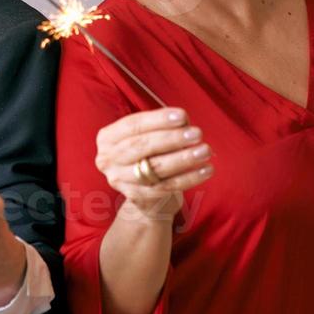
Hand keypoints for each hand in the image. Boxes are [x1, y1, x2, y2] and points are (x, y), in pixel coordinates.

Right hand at [94, 108, 213, 224]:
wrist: (145, 193)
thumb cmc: (149, 153)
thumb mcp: (149, 136)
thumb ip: (163, 127)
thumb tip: (185, 122)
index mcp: (107, 138)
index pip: (133, 125)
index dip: (158, 120)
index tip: (183, 116)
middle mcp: (107, 159)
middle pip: (141, 146)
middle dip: (171, 139)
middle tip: (197, 134)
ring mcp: (119, 180)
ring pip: (154, 168)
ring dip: (183, 159)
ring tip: (205, 151)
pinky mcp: (136, 197)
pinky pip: (166, 187)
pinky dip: (189, 178)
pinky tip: (206, 170)